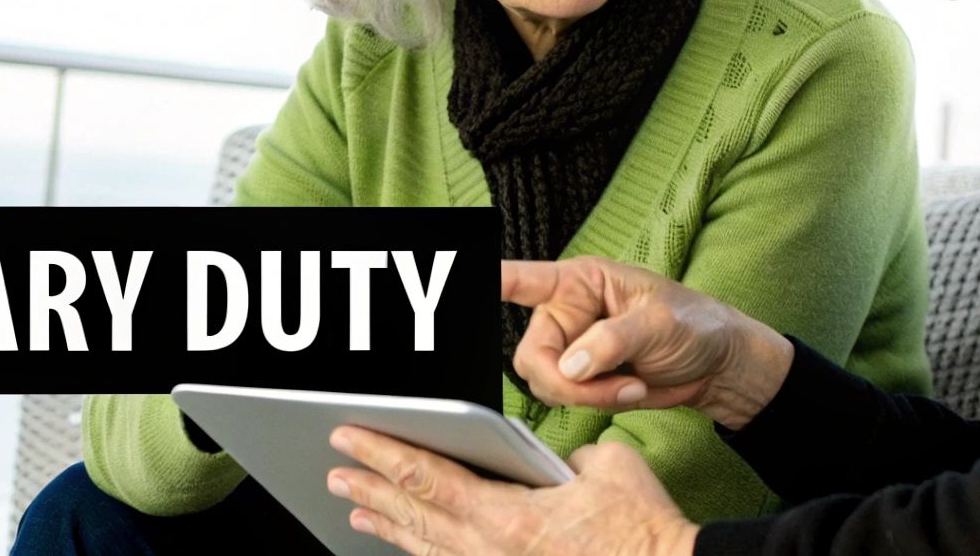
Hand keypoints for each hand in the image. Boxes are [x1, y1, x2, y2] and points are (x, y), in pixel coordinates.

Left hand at [326, 426, 697, 555]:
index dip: (383, 454)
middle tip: (336, 467)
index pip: (427, 477)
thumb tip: (541, 459)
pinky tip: (407, 541)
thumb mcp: (603, 465)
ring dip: (387, 522)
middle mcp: (493, 552)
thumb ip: (559, 456)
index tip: (349, 434)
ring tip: (354, 503)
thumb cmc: (642, 526)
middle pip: (414, 514)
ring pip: (426, 546)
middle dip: (370, 486)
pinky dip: (421, 550)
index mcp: (508, 517)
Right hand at [502, 256, 793, 429]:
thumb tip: (570, 366)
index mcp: (579, 282)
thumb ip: (611, 341)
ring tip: (628, 386)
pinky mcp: (579, 379)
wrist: (716, 366)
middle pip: (530, 355)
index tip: (456, 278)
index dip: (488, 282)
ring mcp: (569, 348)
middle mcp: (564, 312)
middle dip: (567, 382)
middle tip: (614, 386)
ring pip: (542, 383)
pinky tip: (626, 393)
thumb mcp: (660, 323)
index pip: (521, 278)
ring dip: (584, 396)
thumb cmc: (695, 324)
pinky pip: (562, 400)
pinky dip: (593, 405)